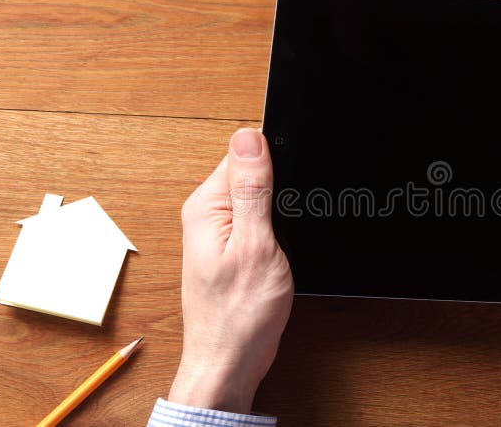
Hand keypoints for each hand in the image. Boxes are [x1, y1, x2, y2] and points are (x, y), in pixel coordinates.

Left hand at [168, 128, 293, 413]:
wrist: (230, 362)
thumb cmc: (239, 315)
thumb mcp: (256, 245)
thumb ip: (252, 189)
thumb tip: (249, 137)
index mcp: (207, 205)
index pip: (242, 153)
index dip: (275, 159)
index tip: (293, 183)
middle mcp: (207, 215)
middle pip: (250, 173)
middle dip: (279, 186)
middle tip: (291, 219)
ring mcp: (218, 233)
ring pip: (257, 198)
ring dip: (279, 209)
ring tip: (286, 237)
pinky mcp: (231, 249)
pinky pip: (257, 220)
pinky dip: (275, 227)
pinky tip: (283, 244)